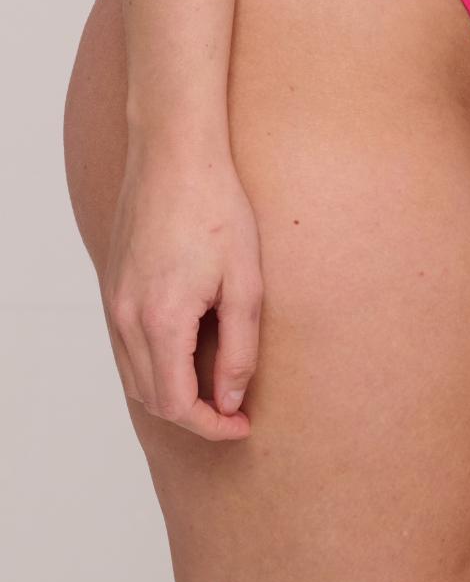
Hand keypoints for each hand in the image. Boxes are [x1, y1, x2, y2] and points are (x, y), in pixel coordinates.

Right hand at [101, 138, 263, 439]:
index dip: (211, 425)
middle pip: (151, 396)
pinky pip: (126, 344)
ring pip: (135, 373)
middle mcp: (125, 317)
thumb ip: (238, 349)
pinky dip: (155, 362)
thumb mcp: (245, 283)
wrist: (174, 155)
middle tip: (235, 409)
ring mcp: (113, 300)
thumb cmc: (216, 209)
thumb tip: (229, 400)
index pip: (176, 403)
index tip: (242, 424)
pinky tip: (187, 348)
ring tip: (215, 383)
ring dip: (172, 389)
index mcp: (160, 321)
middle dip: (193, 413)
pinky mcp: (113, 284)